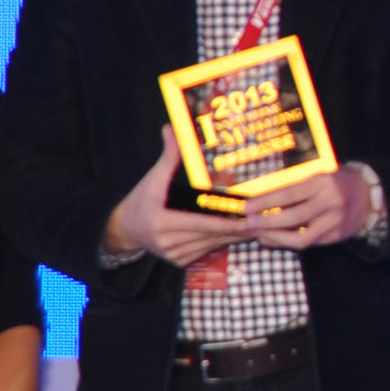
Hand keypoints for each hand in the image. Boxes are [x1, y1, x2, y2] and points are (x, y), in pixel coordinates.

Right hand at [104, 131, 251, 269]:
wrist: (125, 230)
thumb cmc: (142, 200)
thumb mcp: (153, 178)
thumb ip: (168, 156)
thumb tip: (172, 129)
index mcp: (163, 221)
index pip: (203, 222)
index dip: (227, 220)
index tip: (249, 216)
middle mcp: (169, 241)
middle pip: (211, 234)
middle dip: (238, 228)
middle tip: (263, 219)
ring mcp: (175, 255)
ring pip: (212, 244)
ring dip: (234, 236)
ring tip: (258, 226)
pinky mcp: (179, 261)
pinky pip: (206, 250)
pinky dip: (222, 242)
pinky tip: (239, 234)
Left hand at [236, 163, 369, 250]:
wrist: (368, 195)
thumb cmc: (336, 182)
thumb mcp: (317, 176)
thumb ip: (294, 186)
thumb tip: (262, 199)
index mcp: (322, 183)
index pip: (289, 194)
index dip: (266, 202)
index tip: (247, 206)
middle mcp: (330, 203)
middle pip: (293, 217)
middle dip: (266, 222)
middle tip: (248, 223)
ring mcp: (334, 222)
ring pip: (301, 237)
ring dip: (276, 238)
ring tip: (260, 234)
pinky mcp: (336, 237)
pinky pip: (309, 243)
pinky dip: (289, 242)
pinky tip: (275, 239)